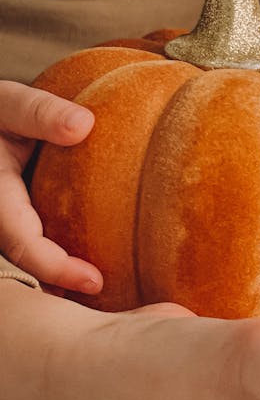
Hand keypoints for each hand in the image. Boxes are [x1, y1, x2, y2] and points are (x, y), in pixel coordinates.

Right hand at [0, 81, 102, 292]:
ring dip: (59, 278)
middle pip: (24, 263)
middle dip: (61, 286)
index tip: (95, 281)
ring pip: (26, 258)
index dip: (55, 267)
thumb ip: (39, 112)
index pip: (21, 242)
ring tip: (106, 292)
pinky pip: (33, 244)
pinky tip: (90, 267)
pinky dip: (57, 259)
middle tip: (109, 296)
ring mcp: (4, 219)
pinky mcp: (15, 218)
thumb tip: (84, 124)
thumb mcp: (8, 103)